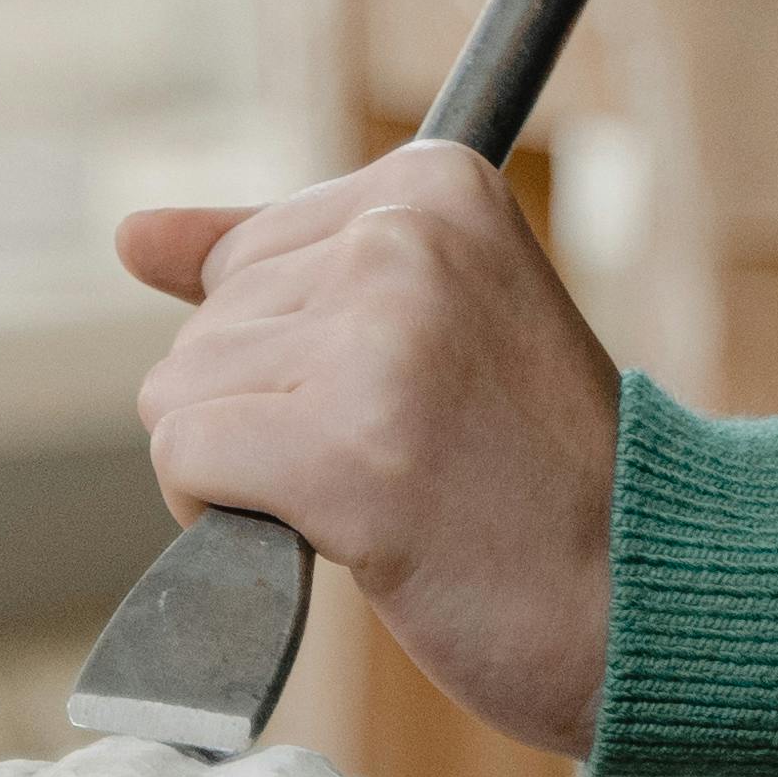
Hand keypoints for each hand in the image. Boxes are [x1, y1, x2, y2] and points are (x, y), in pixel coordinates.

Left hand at [114, 147, 618, 755]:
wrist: (648, 593)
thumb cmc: (533, 472)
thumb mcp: (426, 324)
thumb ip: (276, 266)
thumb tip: (130, 233)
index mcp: (436, 183)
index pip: (247, 258)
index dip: (297, 359)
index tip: (411, 399)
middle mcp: (406, 238)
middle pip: (207, 326)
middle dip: (270, 416)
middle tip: (403, 462)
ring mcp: (380, 341)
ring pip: (179, 394)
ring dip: (248, 473)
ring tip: (378, 497)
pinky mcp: (348, 449)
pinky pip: (185, 461)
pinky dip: (223, 518)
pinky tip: (331, 535)